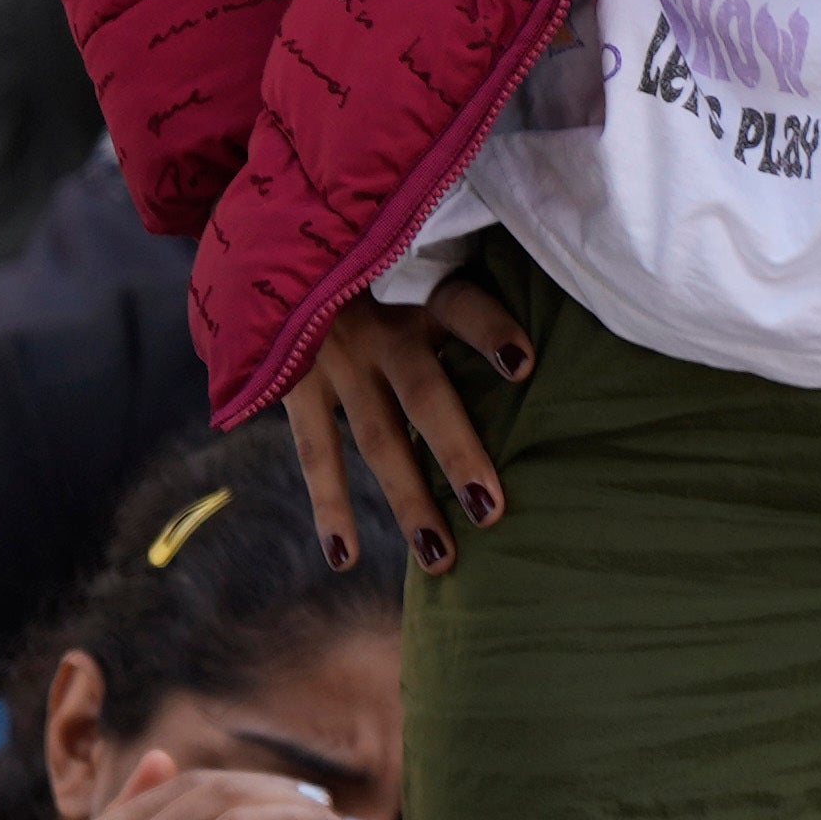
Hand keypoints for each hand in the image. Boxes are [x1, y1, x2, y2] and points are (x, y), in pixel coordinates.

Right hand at [273, 276, 530, 578]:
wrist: (279, 261)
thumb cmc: (379, 281)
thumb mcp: (418, 279)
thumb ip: (467, 318)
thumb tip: (541, 369)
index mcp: (420, 302)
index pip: (461, 307)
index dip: (490, 330)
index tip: (523, 364)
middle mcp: (380, 332)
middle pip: (424, 394)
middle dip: (456, 452)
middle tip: (490, 511)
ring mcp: (332, 361)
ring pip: (378, 439)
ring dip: (408, 500)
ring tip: (440, 558)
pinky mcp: (292, 386)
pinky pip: (315, 453)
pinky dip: (330, 507)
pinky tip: (346, 558)